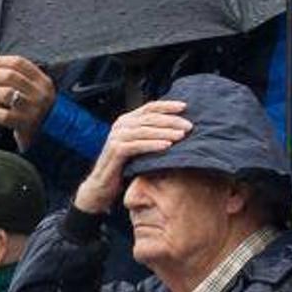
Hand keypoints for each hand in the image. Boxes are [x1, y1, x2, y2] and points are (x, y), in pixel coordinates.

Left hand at [0, 56, 57, 150]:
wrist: (48, 135)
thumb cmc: (34, 109)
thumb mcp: (37, 90)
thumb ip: (21, 78)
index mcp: (43, 81)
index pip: (19, 63)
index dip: (0, 61)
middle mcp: (40, 93)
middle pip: (10, 75)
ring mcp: (33, 109)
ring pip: (5, 93)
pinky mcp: (24, 124)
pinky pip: (1, 114)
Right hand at [72, 101, 190, 214]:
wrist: (102, 186)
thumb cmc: (125, 166)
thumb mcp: (139, 146)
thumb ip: (152, 134)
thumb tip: (180, 127)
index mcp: (128, 120)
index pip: (150, 106)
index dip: (168, 105)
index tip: (185, 107)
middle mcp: (121, 125)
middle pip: (150, 118)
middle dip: (171, 120)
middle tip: (189, 126)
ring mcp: (116, 137)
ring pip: (145, 130)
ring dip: (165, 132)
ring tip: (181, 135)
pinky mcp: (115, 150)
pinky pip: (137, 145)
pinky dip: (153, 144)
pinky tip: (167, 146)